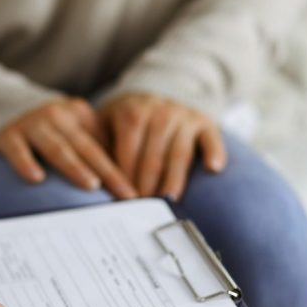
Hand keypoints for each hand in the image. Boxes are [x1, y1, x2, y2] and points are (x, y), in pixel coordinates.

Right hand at [0, 98, 136, 198]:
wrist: (2, 107)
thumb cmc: (47, 132)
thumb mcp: (73, 132)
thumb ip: (94, 151)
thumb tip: (122, 188)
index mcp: (79, 114)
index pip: (102, 146)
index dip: (118, 170)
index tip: (133, 194)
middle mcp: (58, 115)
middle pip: (86, 147)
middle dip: (107, 173)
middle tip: (124, 194)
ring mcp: (32, 123)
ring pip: (57, 147)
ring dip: (75, 167)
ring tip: (91, 184)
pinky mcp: (8, 135)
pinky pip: (18, 150)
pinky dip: (26, 163)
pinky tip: (36, 179)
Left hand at [99, 93, 226, 200]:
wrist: (150, 95)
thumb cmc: (122, 120)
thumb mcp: (104, 124)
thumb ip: (99, 146)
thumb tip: (92, 179)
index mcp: (132, 112)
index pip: (128, 153)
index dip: (125, 179)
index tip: (122, 202)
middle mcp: (159, 111)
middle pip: (153, 156)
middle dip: (147, 185)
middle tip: (143, 210)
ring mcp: (183, 116)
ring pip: (179, 153)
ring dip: (175, 178)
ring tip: (169, 201)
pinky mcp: (203, 121)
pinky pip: (211, 137)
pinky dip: (214, 151)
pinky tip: (213, 169)